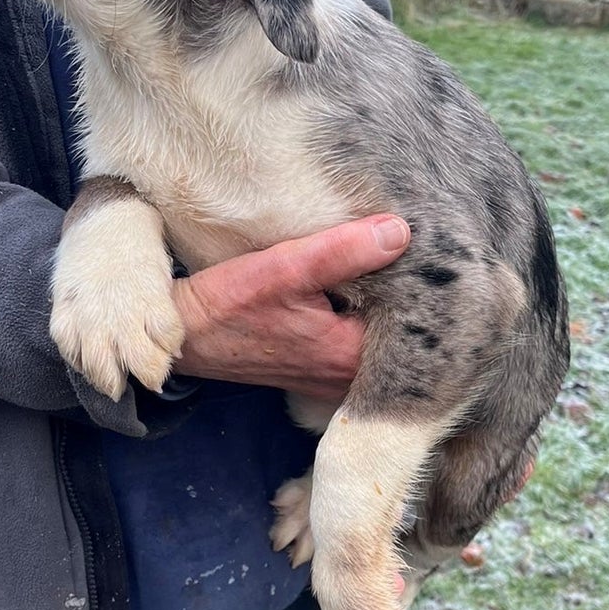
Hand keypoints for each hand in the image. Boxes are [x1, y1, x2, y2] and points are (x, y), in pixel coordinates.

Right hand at [171, 215, 410, 399]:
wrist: (184, 335)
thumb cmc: (227, 306)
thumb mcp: (285, 268)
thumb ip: (344, 251)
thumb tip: (399, 232)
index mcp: (350, 358)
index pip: (412, 323)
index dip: (420, 285)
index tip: (424, 253)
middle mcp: (349, 377)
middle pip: (400, 332)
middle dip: (405, 293)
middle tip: (413, 250)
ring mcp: (335, 377)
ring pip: (378, 336)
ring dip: (382, 303)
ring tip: (389, 261)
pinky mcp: (321, 368)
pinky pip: (357, 339)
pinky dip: (362, 314)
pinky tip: (359, 285)